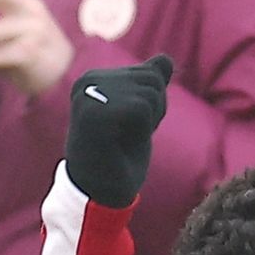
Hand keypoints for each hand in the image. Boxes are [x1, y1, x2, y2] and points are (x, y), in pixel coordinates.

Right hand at [64, 53, 176, 208]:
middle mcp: (87, 80)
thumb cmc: (117, 157)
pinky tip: (119, 144)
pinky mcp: (95, 112)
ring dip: (147, 122)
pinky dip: (141, 131)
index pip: (149, 74)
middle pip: (152, 79)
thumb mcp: (139, 116)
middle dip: (152, 111)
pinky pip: (143, 108)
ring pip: (150, 92)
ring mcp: (89, 95)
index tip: (127, 127)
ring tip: (122, 140)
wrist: (97, 195)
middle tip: (126, 137)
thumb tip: (166, 59)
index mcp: (93, 78)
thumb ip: (149, 85)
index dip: (151, 105)